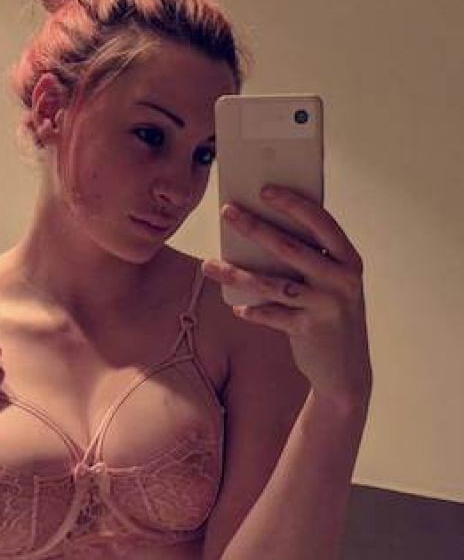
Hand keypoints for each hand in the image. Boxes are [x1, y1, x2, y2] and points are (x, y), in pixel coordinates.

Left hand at [203, 186, 371, 409]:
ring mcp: (326, 306)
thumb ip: (311, 262)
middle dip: (254, 227)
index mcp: (349, 260)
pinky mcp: (310, 330)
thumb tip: (263, 234)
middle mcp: (341, 280)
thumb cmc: (331, 317)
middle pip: (290, 247)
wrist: (347, 370)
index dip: (294, 204)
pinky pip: (273, 315)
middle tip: (227, 211)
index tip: (265, 190)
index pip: (322, 222)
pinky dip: (253, 311)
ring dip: (237, 273)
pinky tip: (237, 306)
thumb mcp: (331, 285)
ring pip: (273, 283)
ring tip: (209, 264)